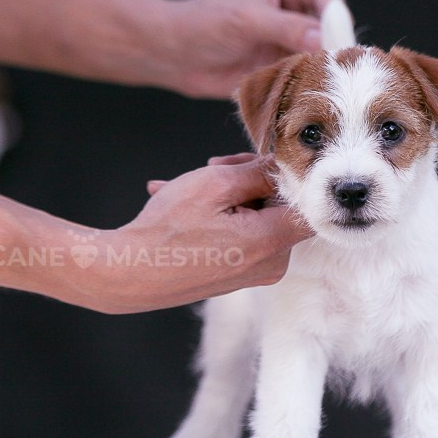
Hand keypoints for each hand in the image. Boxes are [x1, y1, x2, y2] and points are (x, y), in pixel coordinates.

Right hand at [90, 154, 310, 312]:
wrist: (130, 274)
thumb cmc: (168, 230)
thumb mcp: (214, 186)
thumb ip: (257, 172)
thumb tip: (282, 164)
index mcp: (272, 242)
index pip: (308, 203)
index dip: (287, 176)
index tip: (259, 163)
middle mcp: (272, 263)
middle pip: (279, 208)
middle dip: (250, 181)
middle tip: (213, 165)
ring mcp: (255, 272)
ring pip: (258, 218)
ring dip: (229, 195)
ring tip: (189, 182)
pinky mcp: (238, 275)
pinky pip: (241, 235)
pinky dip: (219, 216)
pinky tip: (183, 199)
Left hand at [164, 0, 343, 98]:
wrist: (177, 54)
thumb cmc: (203, 25)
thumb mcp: (246, 21)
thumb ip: (286, 28)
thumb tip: (322, 39)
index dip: (334, 24)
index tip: (331, 50)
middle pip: (335, 26)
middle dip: (331, 48)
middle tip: (327, 73)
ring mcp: (298, 30)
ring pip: (327, 50)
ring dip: (321, 68)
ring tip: (315, 85)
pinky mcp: (291, 55)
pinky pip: (313, 69)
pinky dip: (310, 81)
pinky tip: (304, 92)